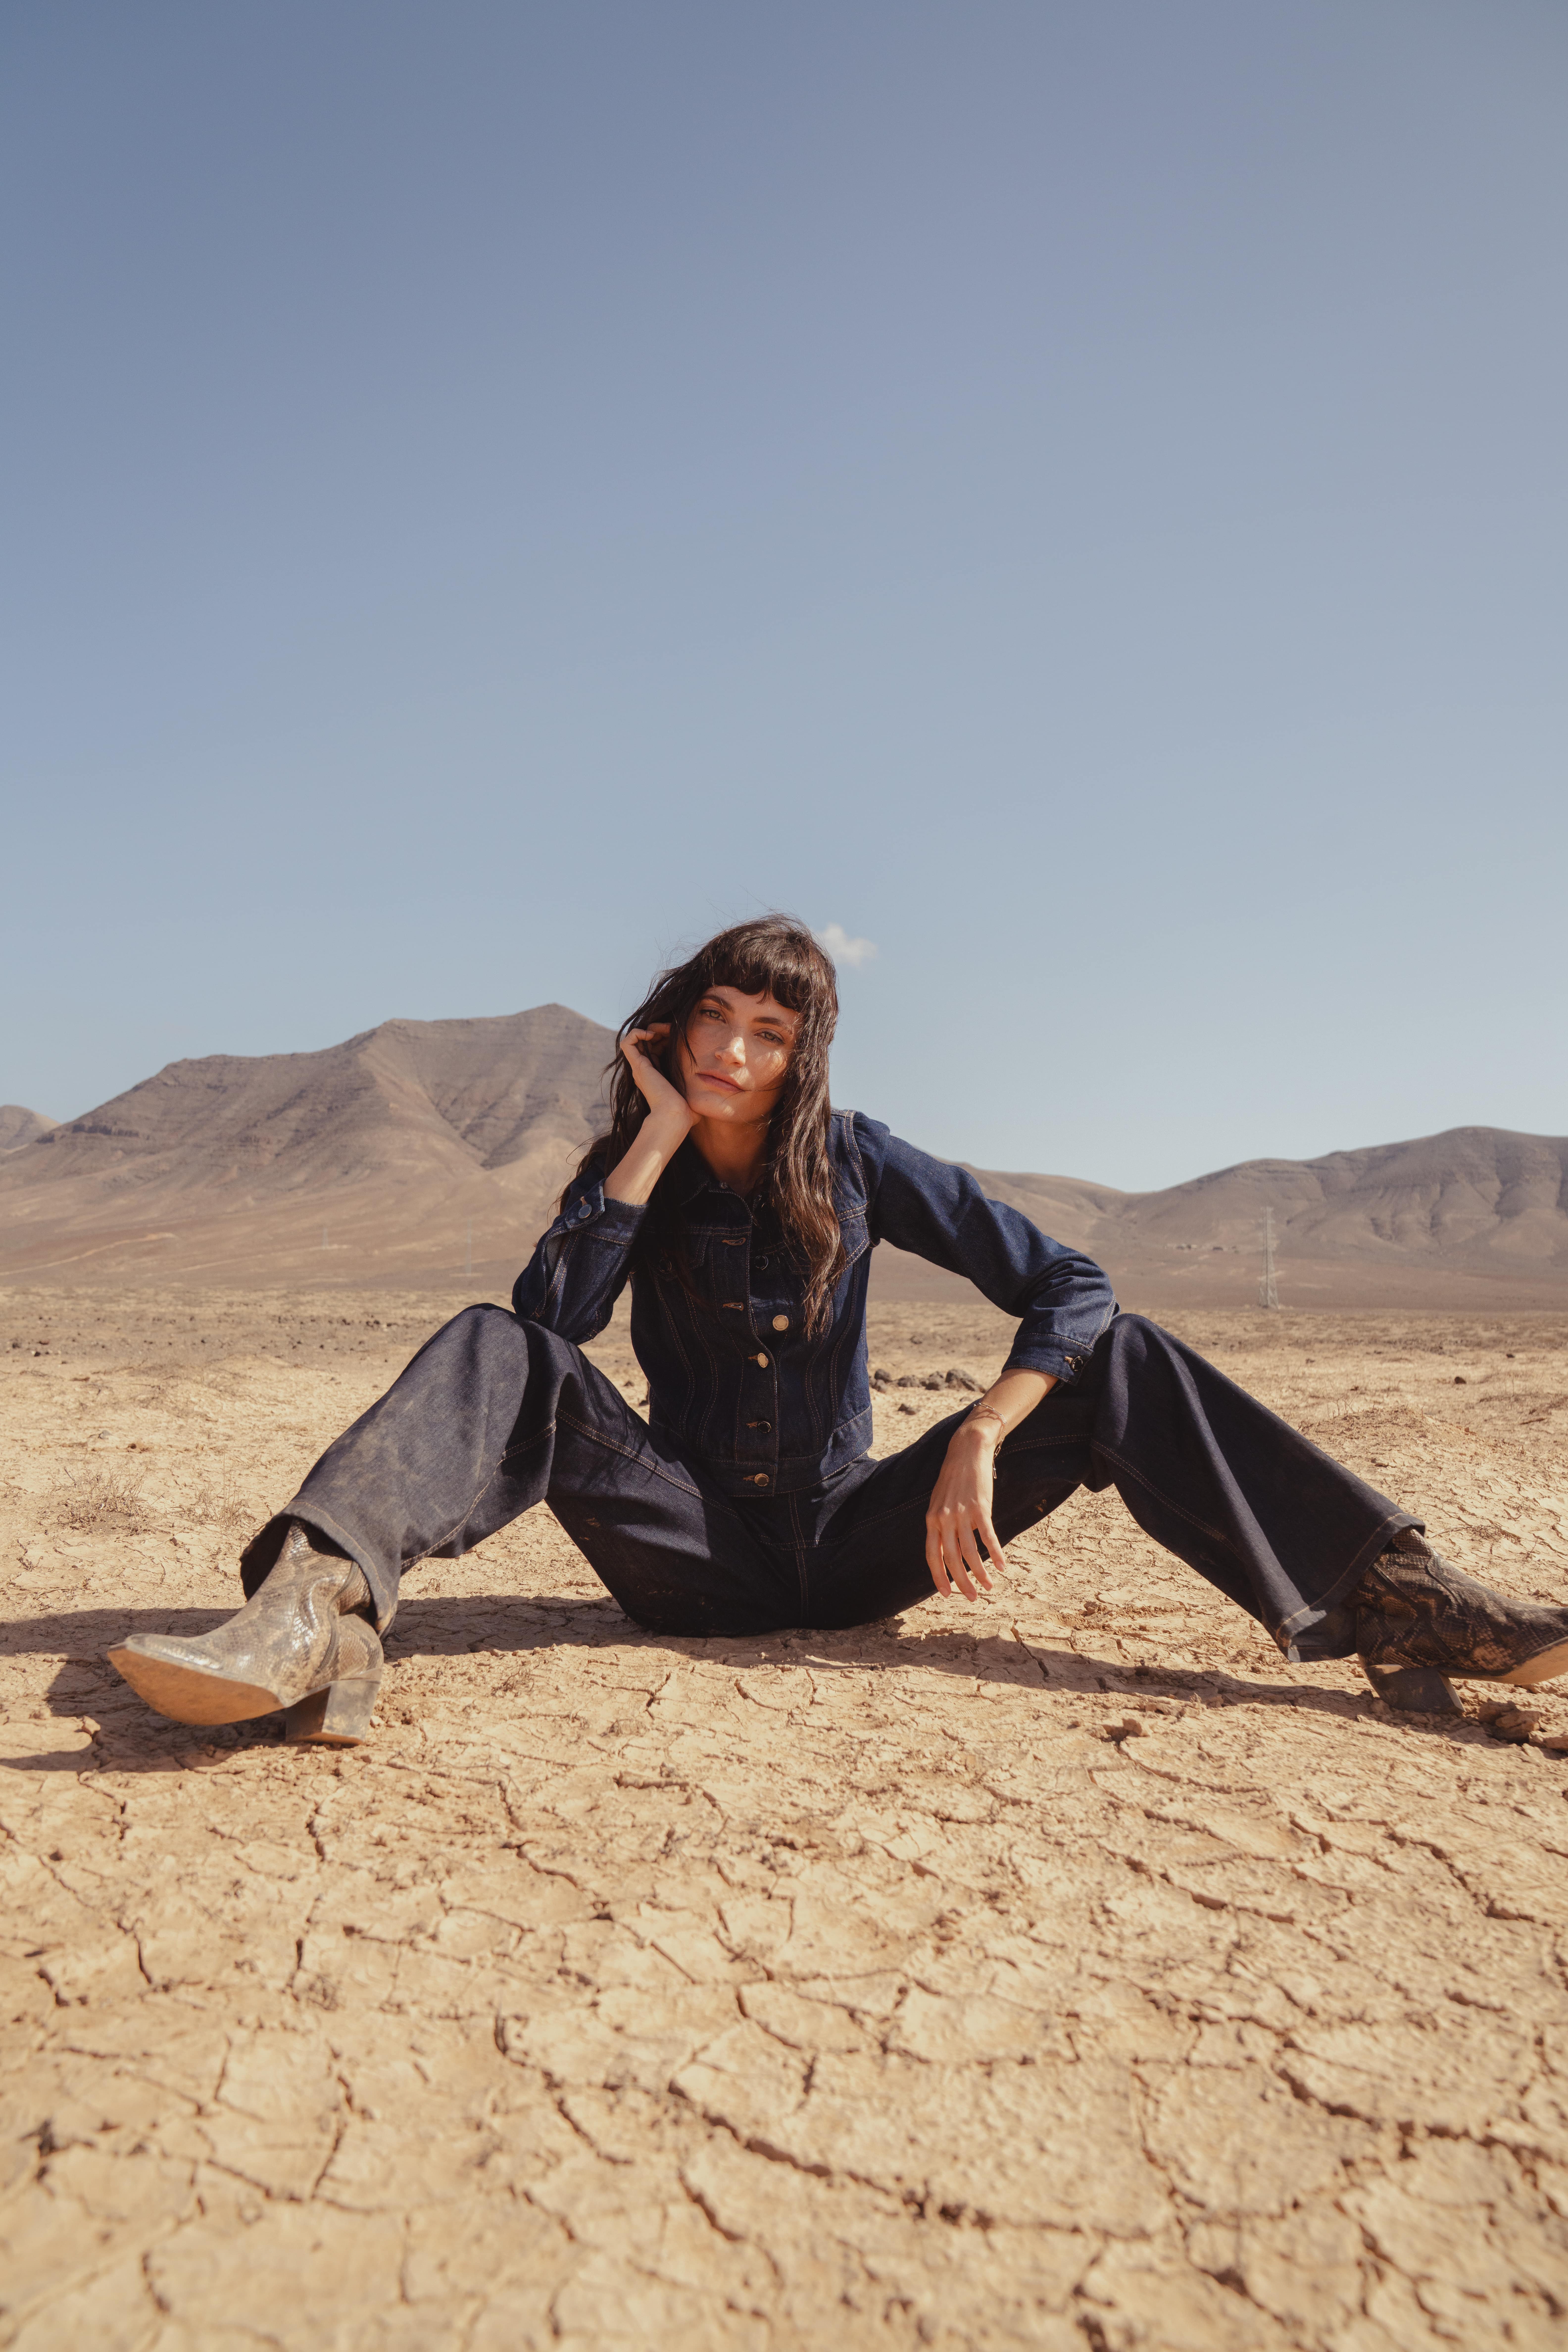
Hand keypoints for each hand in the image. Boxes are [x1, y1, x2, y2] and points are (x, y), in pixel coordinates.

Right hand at [621, 1024, 696, 1137]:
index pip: (656, 1048)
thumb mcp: (694, 1093)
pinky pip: (627, 1042)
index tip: (680, 1036)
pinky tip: (652, 1034)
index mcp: (656, 1074)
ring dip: (649, 1028)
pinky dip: (637, 1033)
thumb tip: (714, 1091)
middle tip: (671, 1029)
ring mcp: (640, 1068)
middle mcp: (645, 1070)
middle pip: (646, 1041)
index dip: (666, 1038)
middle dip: (659, 1030)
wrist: (675, 1117)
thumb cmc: (687, 1111)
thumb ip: (698, 1089)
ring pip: (635, 1039)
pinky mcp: (637, 1066)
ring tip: (663, 1030)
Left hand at [925, 1422, 1006, 1600]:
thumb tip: (945, 1548)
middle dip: (962, 1582)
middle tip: (972, 1598)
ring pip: (970, 1552)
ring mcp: (961, 1513)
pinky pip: (987, 1536)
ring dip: (980, 1573)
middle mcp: (943, 1519)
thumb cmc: (953, 1479)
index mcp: (931, 1519)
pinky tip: (1002, 1565)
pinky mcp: (979, 1508)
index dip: (939, 1577)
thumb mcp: (938, 1502)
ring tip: (989, 1586)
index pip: (932, 1556)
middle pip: (951, 1558)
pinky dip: (995, 1552)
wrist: (966, 1452)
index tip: (947, 1594)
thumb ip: (940, 1524)